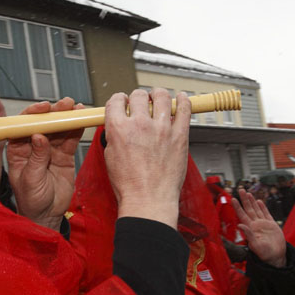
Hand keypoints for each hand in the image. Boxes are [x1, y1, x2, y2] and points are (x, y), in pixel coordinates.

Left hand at [6, 98, 83, 230]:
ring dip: (67, 118)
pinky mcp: (64, 155)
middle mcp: (33, 145)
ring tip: (77, 108)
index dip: (33, 114)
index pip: (23, 126)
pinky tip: (81, 120)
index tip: (44, 108)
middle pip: (43, 123)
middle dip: (54, 112)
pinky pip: (70, 139)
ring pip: (58, 129)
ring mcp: (49, 149)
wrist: (47, 215)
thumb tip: (39, 136)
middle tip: (65, 104)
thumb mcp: (30, 180)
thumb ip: (36, 158)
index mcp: (18, 149)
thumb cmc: (30, 200)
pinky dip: (76, 129)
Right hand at [104, 88, 189, 228]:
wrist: (148, 200)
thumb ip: (114, 137)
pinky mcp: (179, 135)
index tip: (124, 102)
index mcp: (119, 128)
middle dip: (138, 97)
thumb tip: (117, 128)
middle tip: (141, 103)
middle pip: (139, 95)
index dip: (120, 100)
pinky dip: (183, 100)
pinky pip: (184, 110)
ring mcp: (162, 128)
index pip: (117, 100)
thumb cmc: (130, 185)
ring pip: (162, 96)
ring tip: (159, 98)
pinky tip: (182, 99)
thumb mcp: (110, 157)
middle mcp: (140, 124)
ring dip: (158, 94)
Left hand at [233, 189, 285, 266]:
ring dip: (252, 201)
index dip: (238, 207)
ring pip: (256, 209)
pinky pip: (266, 213)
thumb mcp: (255, 245)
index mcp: (250, 228)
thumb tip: (240, 225)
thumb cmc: (265, 254)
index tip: (233, 199)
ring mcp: (263, 224)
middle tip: (240, 189)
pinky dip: (262, 207)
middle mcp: (255, 225)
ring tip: (248, 193)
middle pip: (248, 209)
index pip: (242, 215)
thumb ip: (248, 235)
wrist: (276, 257)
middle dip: (244, 199)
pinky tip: (259, 201)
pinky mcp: (271, 225)